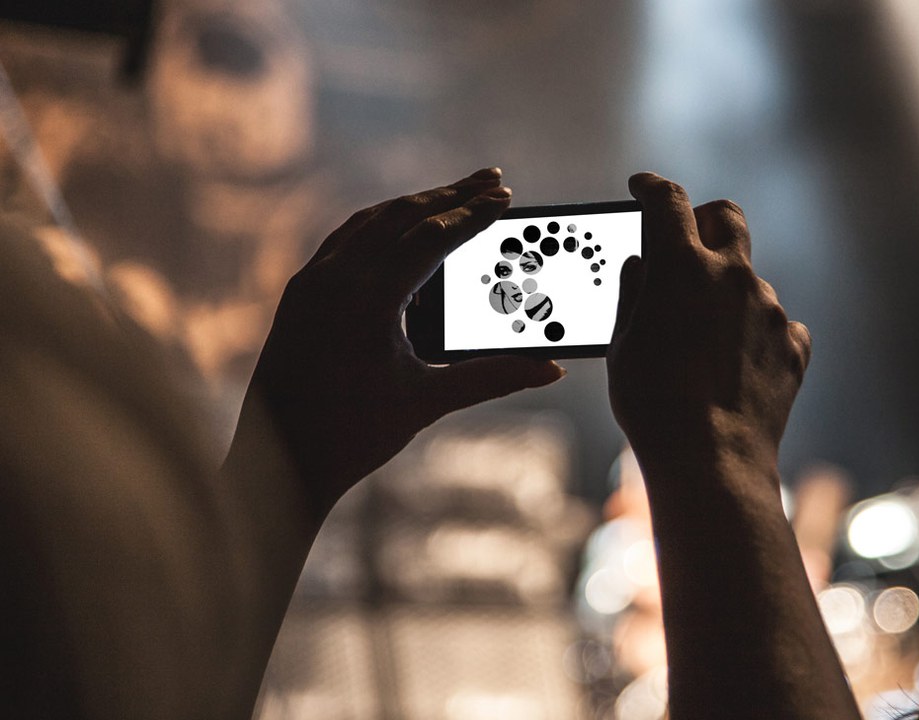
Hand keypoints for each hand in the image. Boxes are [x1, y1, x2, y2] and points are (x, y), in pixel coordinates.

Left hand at [228, 168, 563, 516]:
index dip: (473, 214)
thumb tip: (550, 367)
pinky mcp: (297, 295)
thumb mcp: (428, 402)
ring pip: (368, 222)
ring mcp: (310, 283)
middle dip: (449, 195)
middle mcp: (333, 279)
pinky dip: (379, 225)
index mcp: (368, 299)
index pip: (430, 237)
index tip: (505, 196)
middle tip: (491, 178)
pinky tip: (398, 229)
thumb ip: (493, 377)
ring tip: (453, 196)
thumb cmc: (351, 436)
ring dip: (413, 204)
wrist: (277, 465)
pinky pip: (343, 241)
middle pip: (400, 216)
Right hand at [605, 174, 855, 718]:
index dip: (651, 188)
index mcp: (680, 266)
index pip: (667, 200)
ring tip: (702, 344)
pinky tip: (735, 368)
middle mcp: (732, 275)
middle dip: (705, 220)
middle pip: (726, 217)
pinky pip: (776, 325)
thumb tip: (643, 266)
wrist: (711, 461)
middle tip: (687, 241)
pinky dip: (755, 335)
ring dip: (727, 296)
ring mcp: (770, 308)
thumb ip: (634, 294)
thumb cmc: (653, 405)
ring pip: (749, 281)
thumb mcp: (623, 344)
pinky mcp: (794, 344)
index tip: (642, 188)